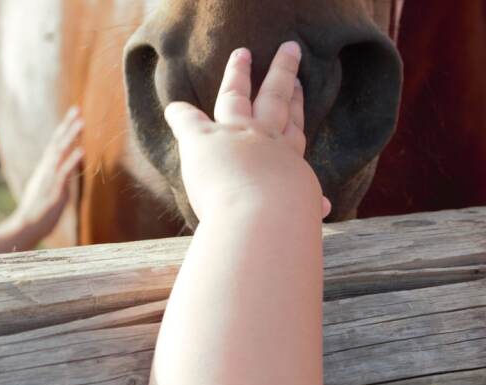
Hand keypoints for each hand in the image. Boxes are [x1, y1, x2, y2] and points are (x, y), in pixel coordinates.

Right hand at [11, 107, 83, 239]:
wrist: (26, 225)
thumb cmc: (38, 208)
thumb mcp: (48, 187)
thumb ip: (57, 175)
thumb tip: (66, 166)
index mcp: (45, 167)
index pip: (55, 142)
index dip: (64, 128)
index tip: (74, 114)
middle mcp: (46, 168)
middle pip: (57, 141)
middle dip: (67, 124)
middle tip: (77, 108)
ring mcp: (50, 177)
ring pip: (61, 151)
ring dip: (71, 136)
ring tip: (82, 122)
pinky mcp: (55, 188)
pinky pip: (65, 171)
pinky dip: (73, 159)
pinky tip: (82, 149)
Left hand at [165, 42, 330, 220]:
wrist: (266, 215)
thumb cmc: (288, 220)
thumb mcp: (305, 211)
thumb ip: (311, 206)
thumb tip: (325, 208)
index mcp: (287, 157)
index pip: (292, 128)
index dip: (296, 107)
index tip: (299, 88)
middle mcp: (264, 139)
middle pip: (275, 98)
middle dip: (282, 73)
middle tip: (289, 50)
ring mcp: (233, 135)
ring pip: (236, 97)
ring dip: (238, 74)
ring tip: (242, 53)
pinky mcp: (201, 139)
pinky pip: (187, 121)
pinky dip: (179, 114)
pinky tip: (173, 107)